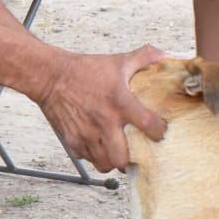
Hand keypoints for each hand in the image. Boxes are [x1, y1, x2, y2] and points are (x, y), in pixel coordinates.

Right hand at [37, 45, 167, 172]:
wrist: (51, 76)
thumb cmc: (85, 70)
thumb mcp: (117, 61)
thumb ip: (145, 57)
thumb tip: (167, 55)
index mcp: (119, 102)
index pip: (148, 125)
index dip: (159, 132)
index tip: (160, 132)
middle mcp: (103, 121)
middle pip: (122, 158)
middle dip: (132, 159)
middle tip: (135, 151)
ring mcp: (85, 134)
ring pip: (105, 164)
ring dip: (113, 160)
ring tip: (117, 151)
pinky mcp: (71, 141)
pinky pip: (87, 159)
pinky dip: (95, 156)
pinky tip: (99, 145)